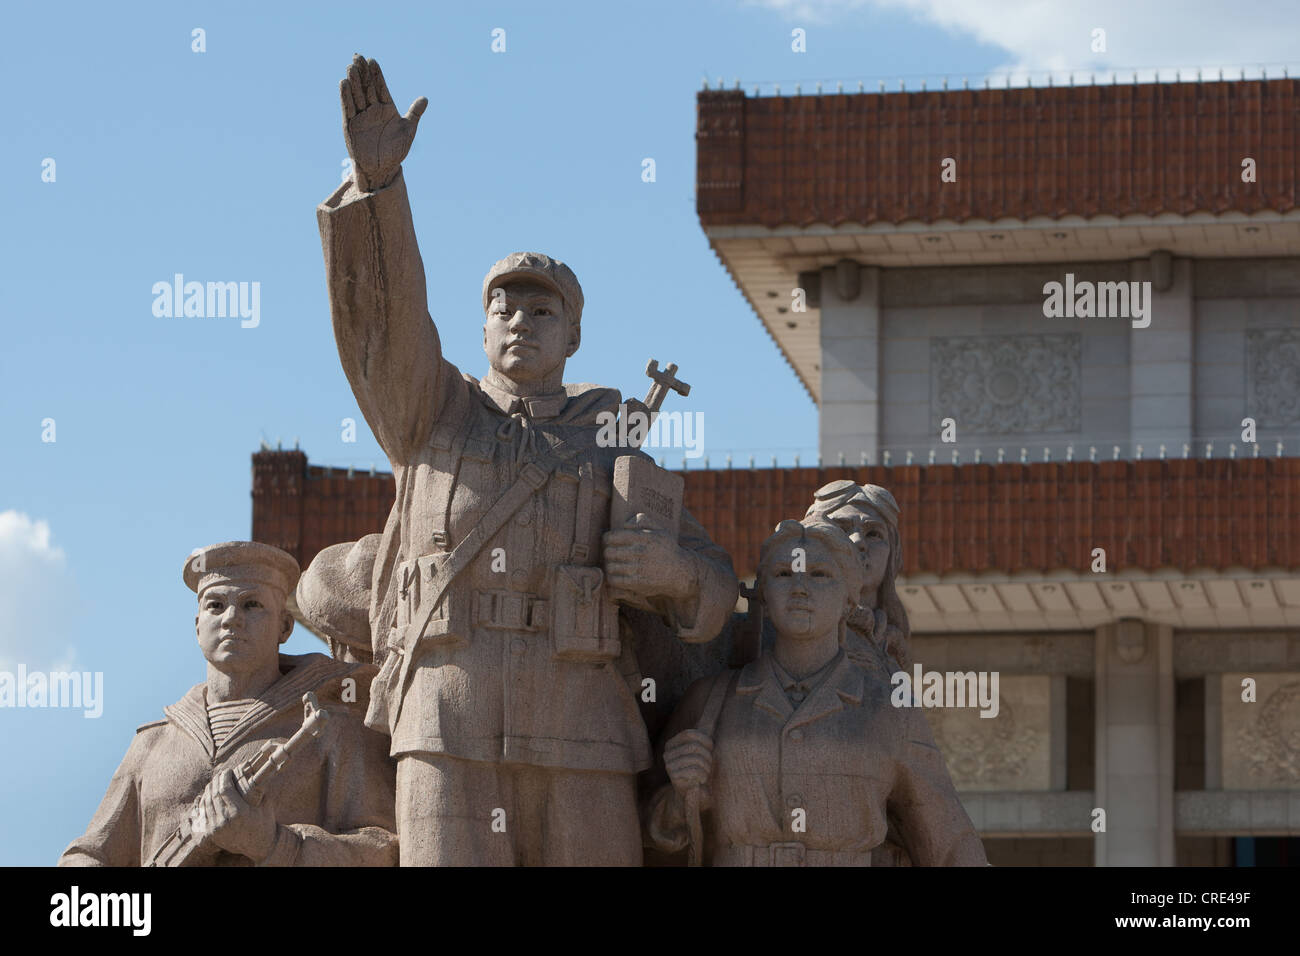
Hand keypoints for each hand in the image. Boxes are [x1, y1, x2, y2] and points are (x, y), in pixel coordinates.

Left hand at [189, 767, 277, 862]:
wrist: (259, 845)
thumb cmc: (264, 822)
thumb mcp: (265, 804)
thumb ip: (260, 787)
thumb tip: (256, 770)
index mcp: (239, 813)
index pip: (224, 789)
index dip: (224, 777)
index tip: (228, 770)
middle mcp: (225, 821)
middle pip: (214, 794)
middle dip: (216, 781)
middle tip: (221, 774)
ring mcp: (216, 828)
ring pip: (206, 803)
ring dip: (209, 790)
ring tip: (215, 782)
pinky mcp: (211, 833)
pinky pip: (204, 813)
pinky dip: (205, 802)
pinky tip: (209, 795)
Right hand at [339, 54, 427, 192]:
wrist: (382, 169)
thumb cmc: (396, 151)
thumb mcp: (408, 131)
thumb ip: (415, 114)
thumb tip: (425, 99)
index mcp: (387, 108)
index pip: (381, 87)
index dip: (377, 75)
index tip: (373, 60)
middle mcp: (372, 109)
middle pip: (366, 87)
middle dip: (363, 72)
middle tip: (357, 57)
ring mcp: (361, 116)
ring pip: (356, 94)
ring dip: (354, 81)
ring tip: (351, 66)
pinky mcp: (350, 125)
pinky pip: (348, 108)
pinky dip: (345, 96)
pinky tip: (344, 83)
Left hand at [603, 513, 693, 601]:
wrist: (680, 572)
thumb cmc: (668, 549)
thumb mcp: (660, 530)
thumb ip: (643, 521)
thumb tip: (625, 523)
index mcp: (642, 537)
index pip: (611, 537)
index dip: (606, 539)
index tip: (609, 542)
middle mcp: (639, 552)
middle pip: (608, 552)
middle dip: (607, 553)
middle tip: (610, 555)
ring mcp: (638, 568)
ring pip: (610, 566)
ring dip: (609, 566)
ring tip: (614, 565)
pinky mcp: (637, 583)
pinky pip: (614, 580)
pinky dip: (612, 578)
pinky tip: (617, 575)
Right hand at [665, 729, 713, 794]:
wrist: (691, 795)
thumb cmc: (699, 770)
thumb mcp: (701, 752)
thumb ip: (704, 737)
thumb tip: (716, 705)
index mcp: (672, 743)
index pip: (689, 733)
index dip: (705, 740)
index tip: (711, 749)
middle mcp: (667, 753)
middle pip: (694, 746)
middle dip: (708, 757)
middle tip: (709, 766)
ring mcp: (669, 765)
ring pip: (696, 758)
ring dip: (706, 768)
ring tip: (705, 774)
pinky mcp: (673, 777)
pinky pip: (695, 771)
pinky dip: (703, 776)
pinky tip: (700, 781)